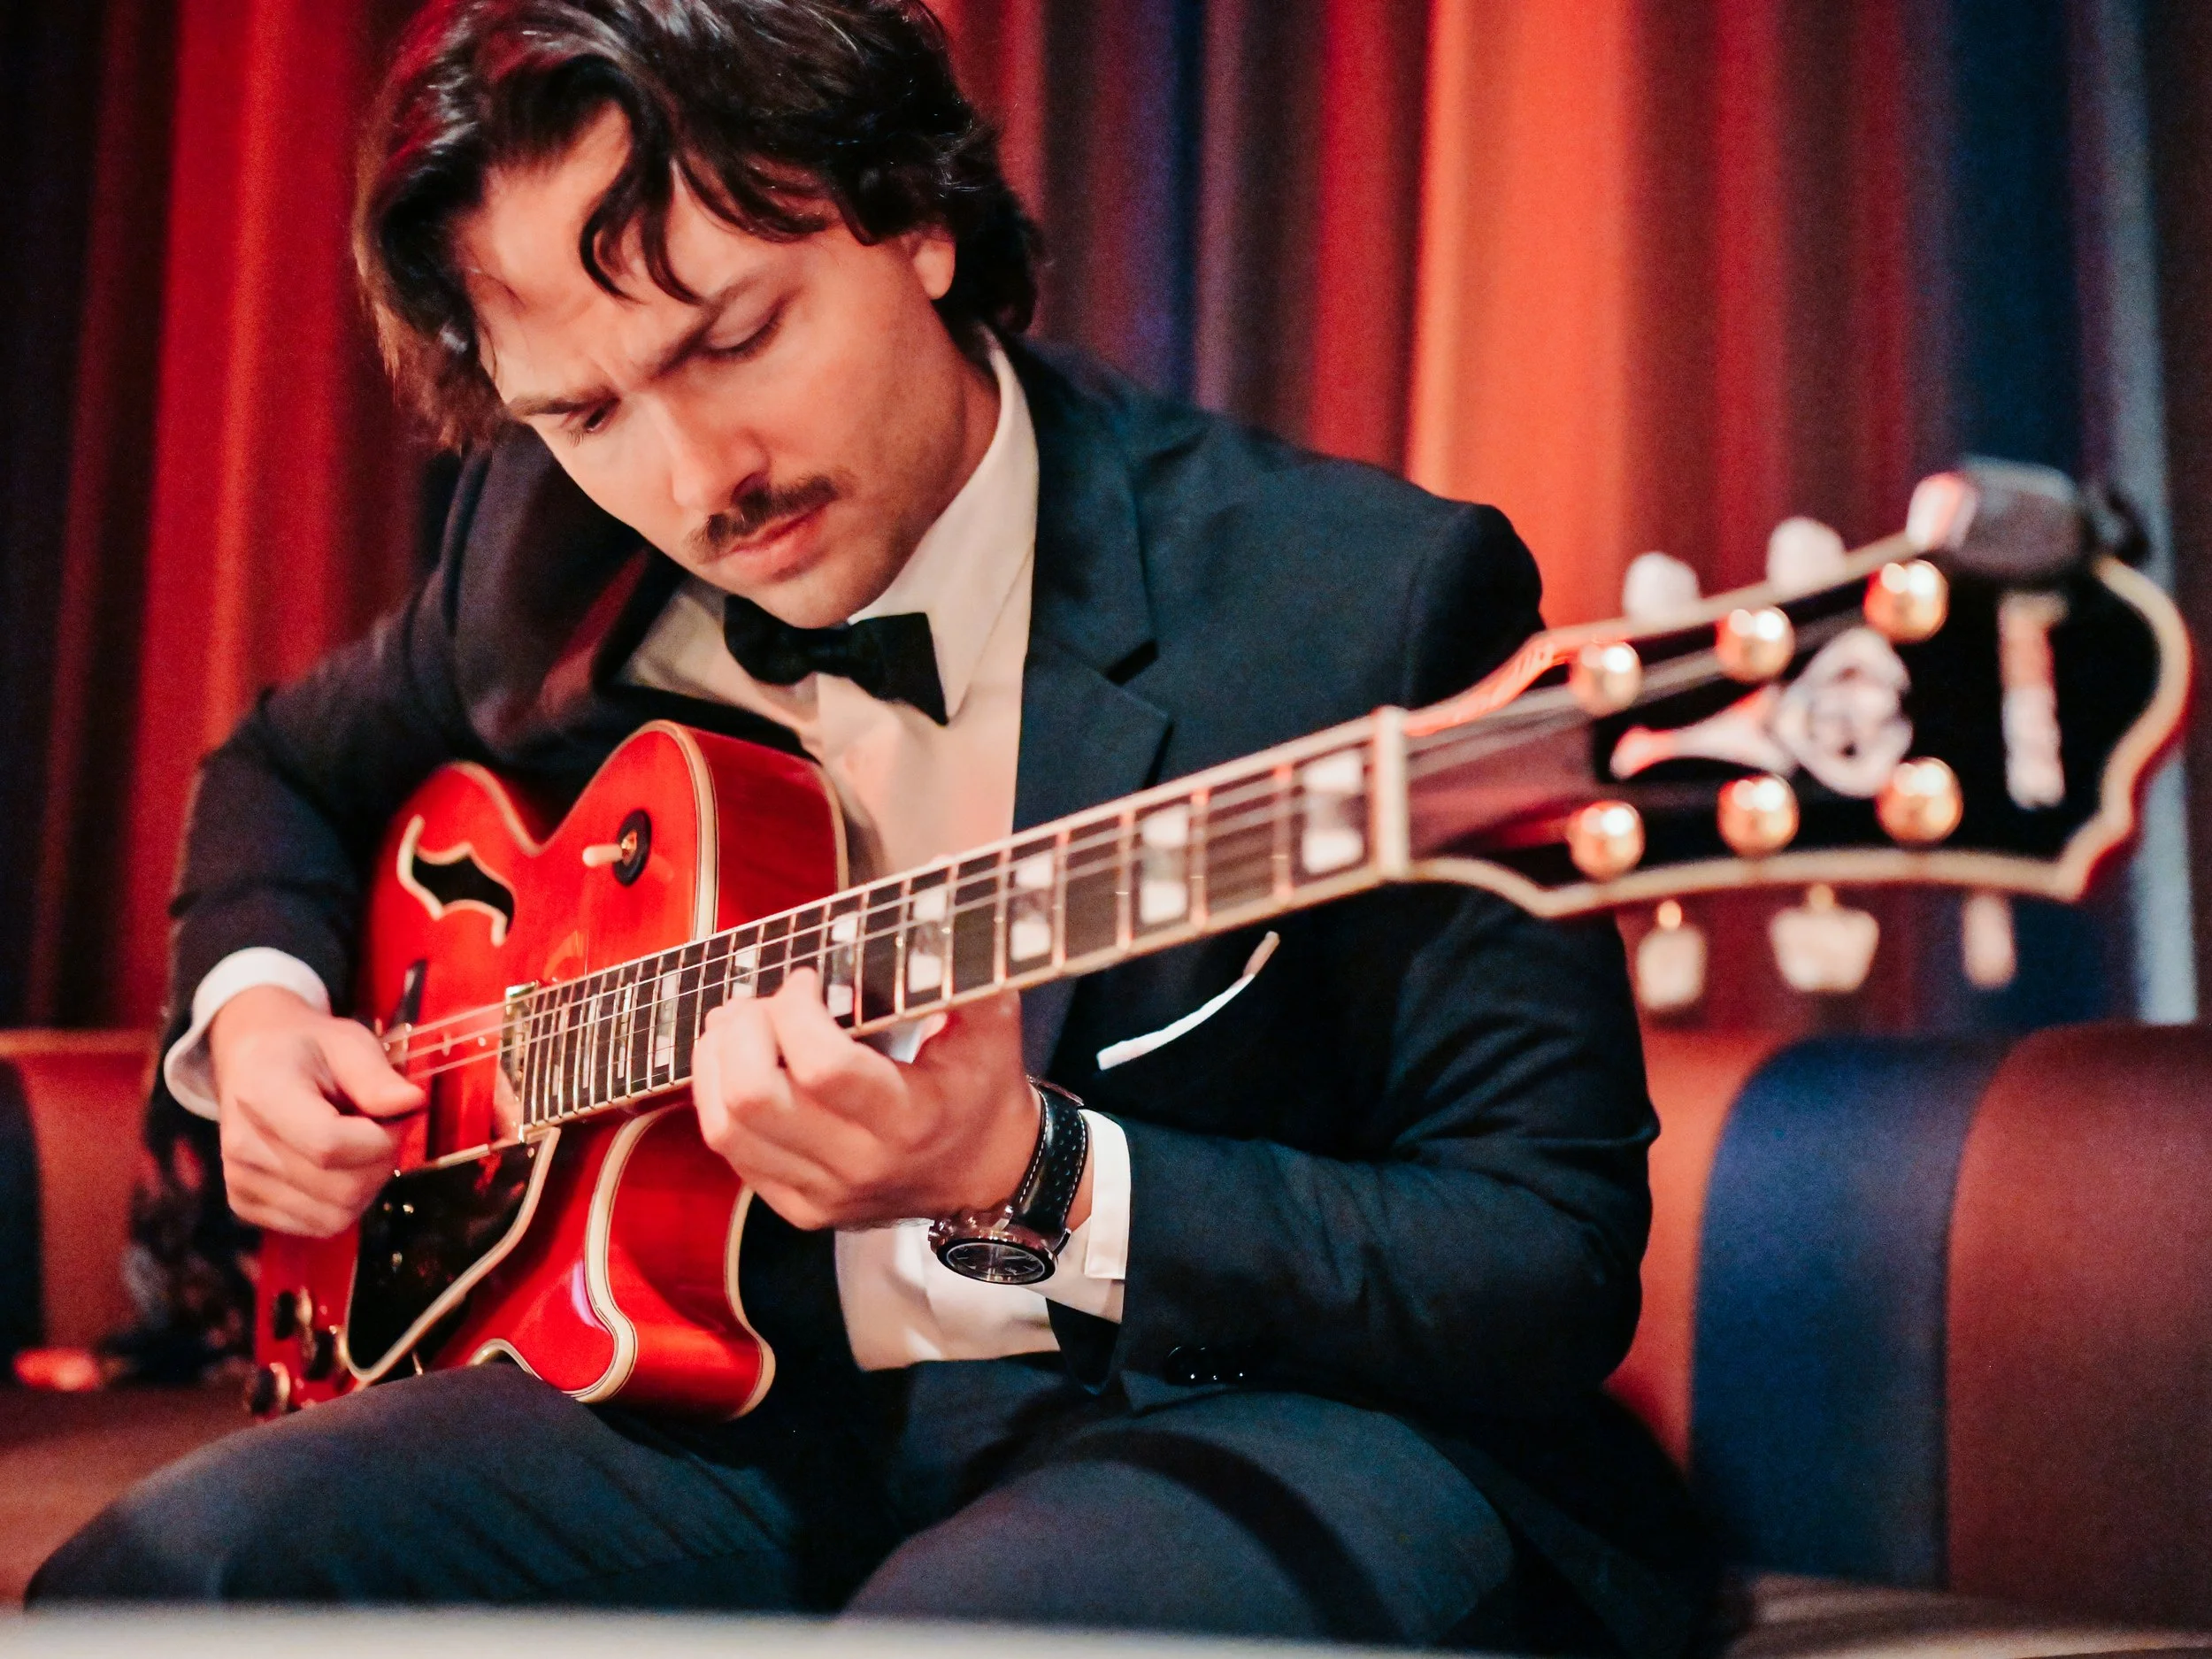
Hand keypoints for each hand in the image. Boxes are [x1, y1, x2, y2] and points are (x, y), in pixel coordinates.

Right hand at [209, 985, 424, 1236]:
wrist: (253, 1059)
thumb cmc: (307, 1048)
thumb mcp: (347, 1041)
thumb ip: (376, 1076)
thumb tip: (412, 1104)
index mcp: (261, 1096)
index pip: (330, 1145)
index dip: (382, 1140)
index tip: (399, 1115)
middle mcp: (242, 1148)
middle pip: (340, 1190)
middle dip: (381, 1163)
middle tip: (383, 1129)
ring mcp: (240, 1182)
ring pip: (334, 1217)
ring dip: (366, 1186)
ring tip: (360, 1145)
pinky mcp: (246, 1205)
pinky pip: (317, 1225)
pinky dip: (343, 1202)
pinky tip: (338, 1166)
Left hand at [691, 969, 1090, 1232]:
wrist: (987, 1175)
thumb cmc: (984, 1090)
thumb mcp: (991, 1026)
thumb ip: (967, 963)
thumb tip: (945, 876)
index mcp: (908, 1120)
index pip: (822, 1066)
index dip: (795, 1010)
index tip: (806, 980)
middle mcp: (859, 1165)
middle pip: (754, 1098)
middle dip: (742, 1031)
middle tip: (762, 1003)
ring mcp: (822, 1193)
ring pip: (726, 1129)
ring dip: (716, 1063)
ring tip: (737, 1025)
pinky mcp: (799, 1207)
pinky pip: (732, 1153)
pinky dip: (719, 1099)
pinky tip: (739, 1065)